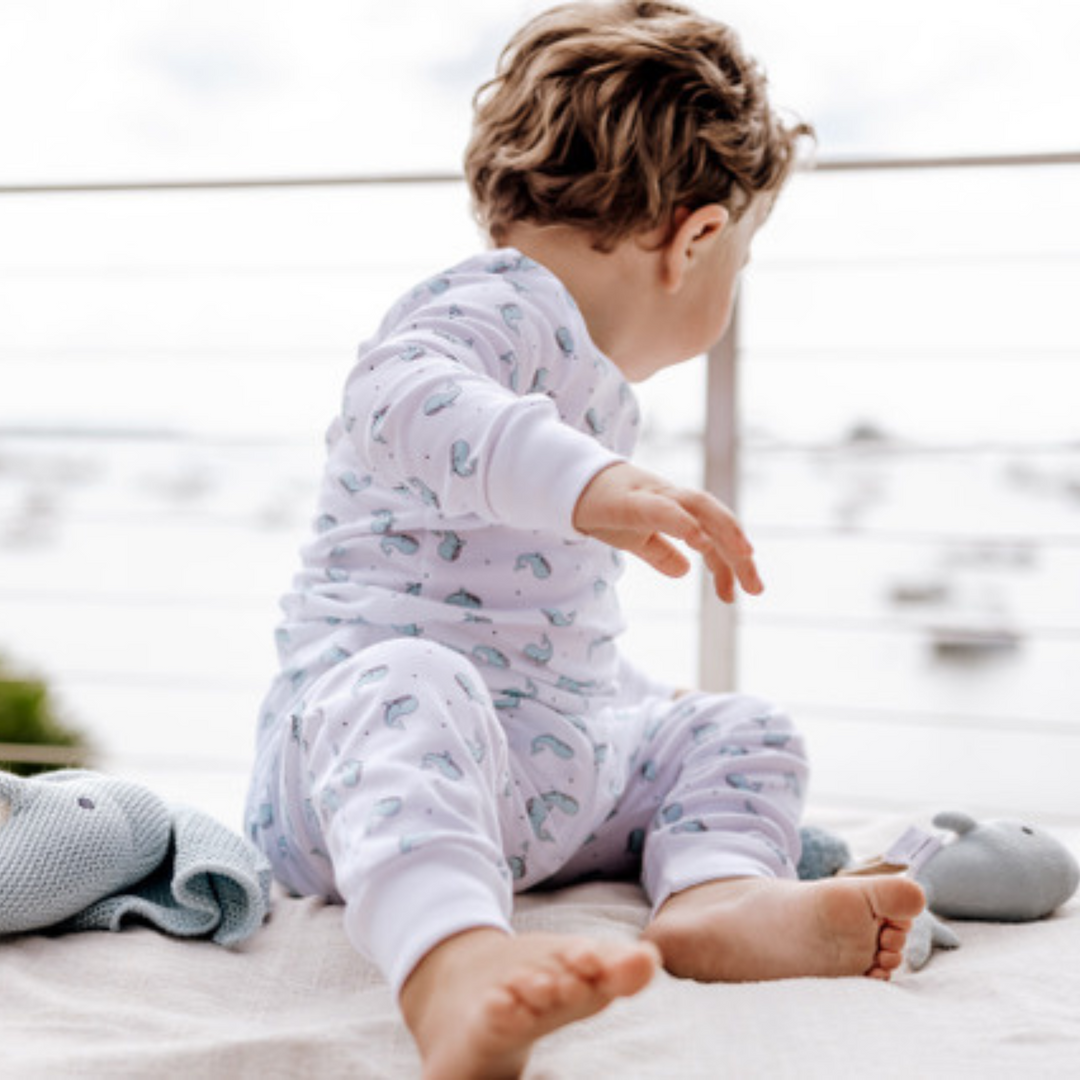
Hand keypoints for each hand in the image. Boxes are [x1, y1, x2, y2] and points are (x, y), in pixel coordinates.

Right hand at [572, 462, 762, 602]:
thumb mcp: (635, 539)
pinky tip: (701, 541)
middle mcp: (673, 498)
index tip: (741, 593)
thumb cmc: (604, 509)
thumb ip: (660, 553)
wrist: (567, 487)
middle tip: (756, 588)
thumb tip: (684, 570)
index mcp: (676, 510)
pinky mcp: (632, 499)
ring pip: (701, 507)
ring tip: (745, 558)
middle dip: (739, 552)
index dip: (730, 562)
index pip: (713, 534)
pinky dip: (685, 523)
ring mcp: (655, 494)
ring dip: (726, 531)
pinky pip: (664, 509)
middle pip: (717, 519)